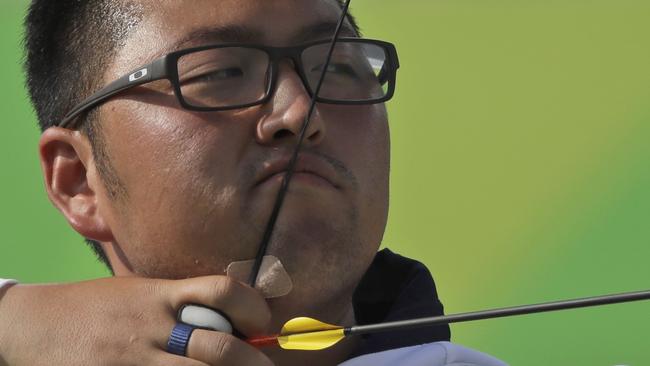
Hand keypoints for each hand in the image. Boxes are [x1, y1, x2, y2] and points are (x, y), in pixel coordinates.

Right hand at [0, 276, 273, 365]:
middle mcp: (152, 327)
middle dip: (254, 364)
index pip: (223, 291)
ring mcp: (134, 361)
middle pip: (221, 348)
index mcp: (161, 295)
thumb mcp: (140, 292)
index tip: (261, 324)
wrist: (33, 324)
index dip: (254, 308)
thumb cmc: (97, 308)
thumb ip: (182, 304)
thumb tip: (232, 322)